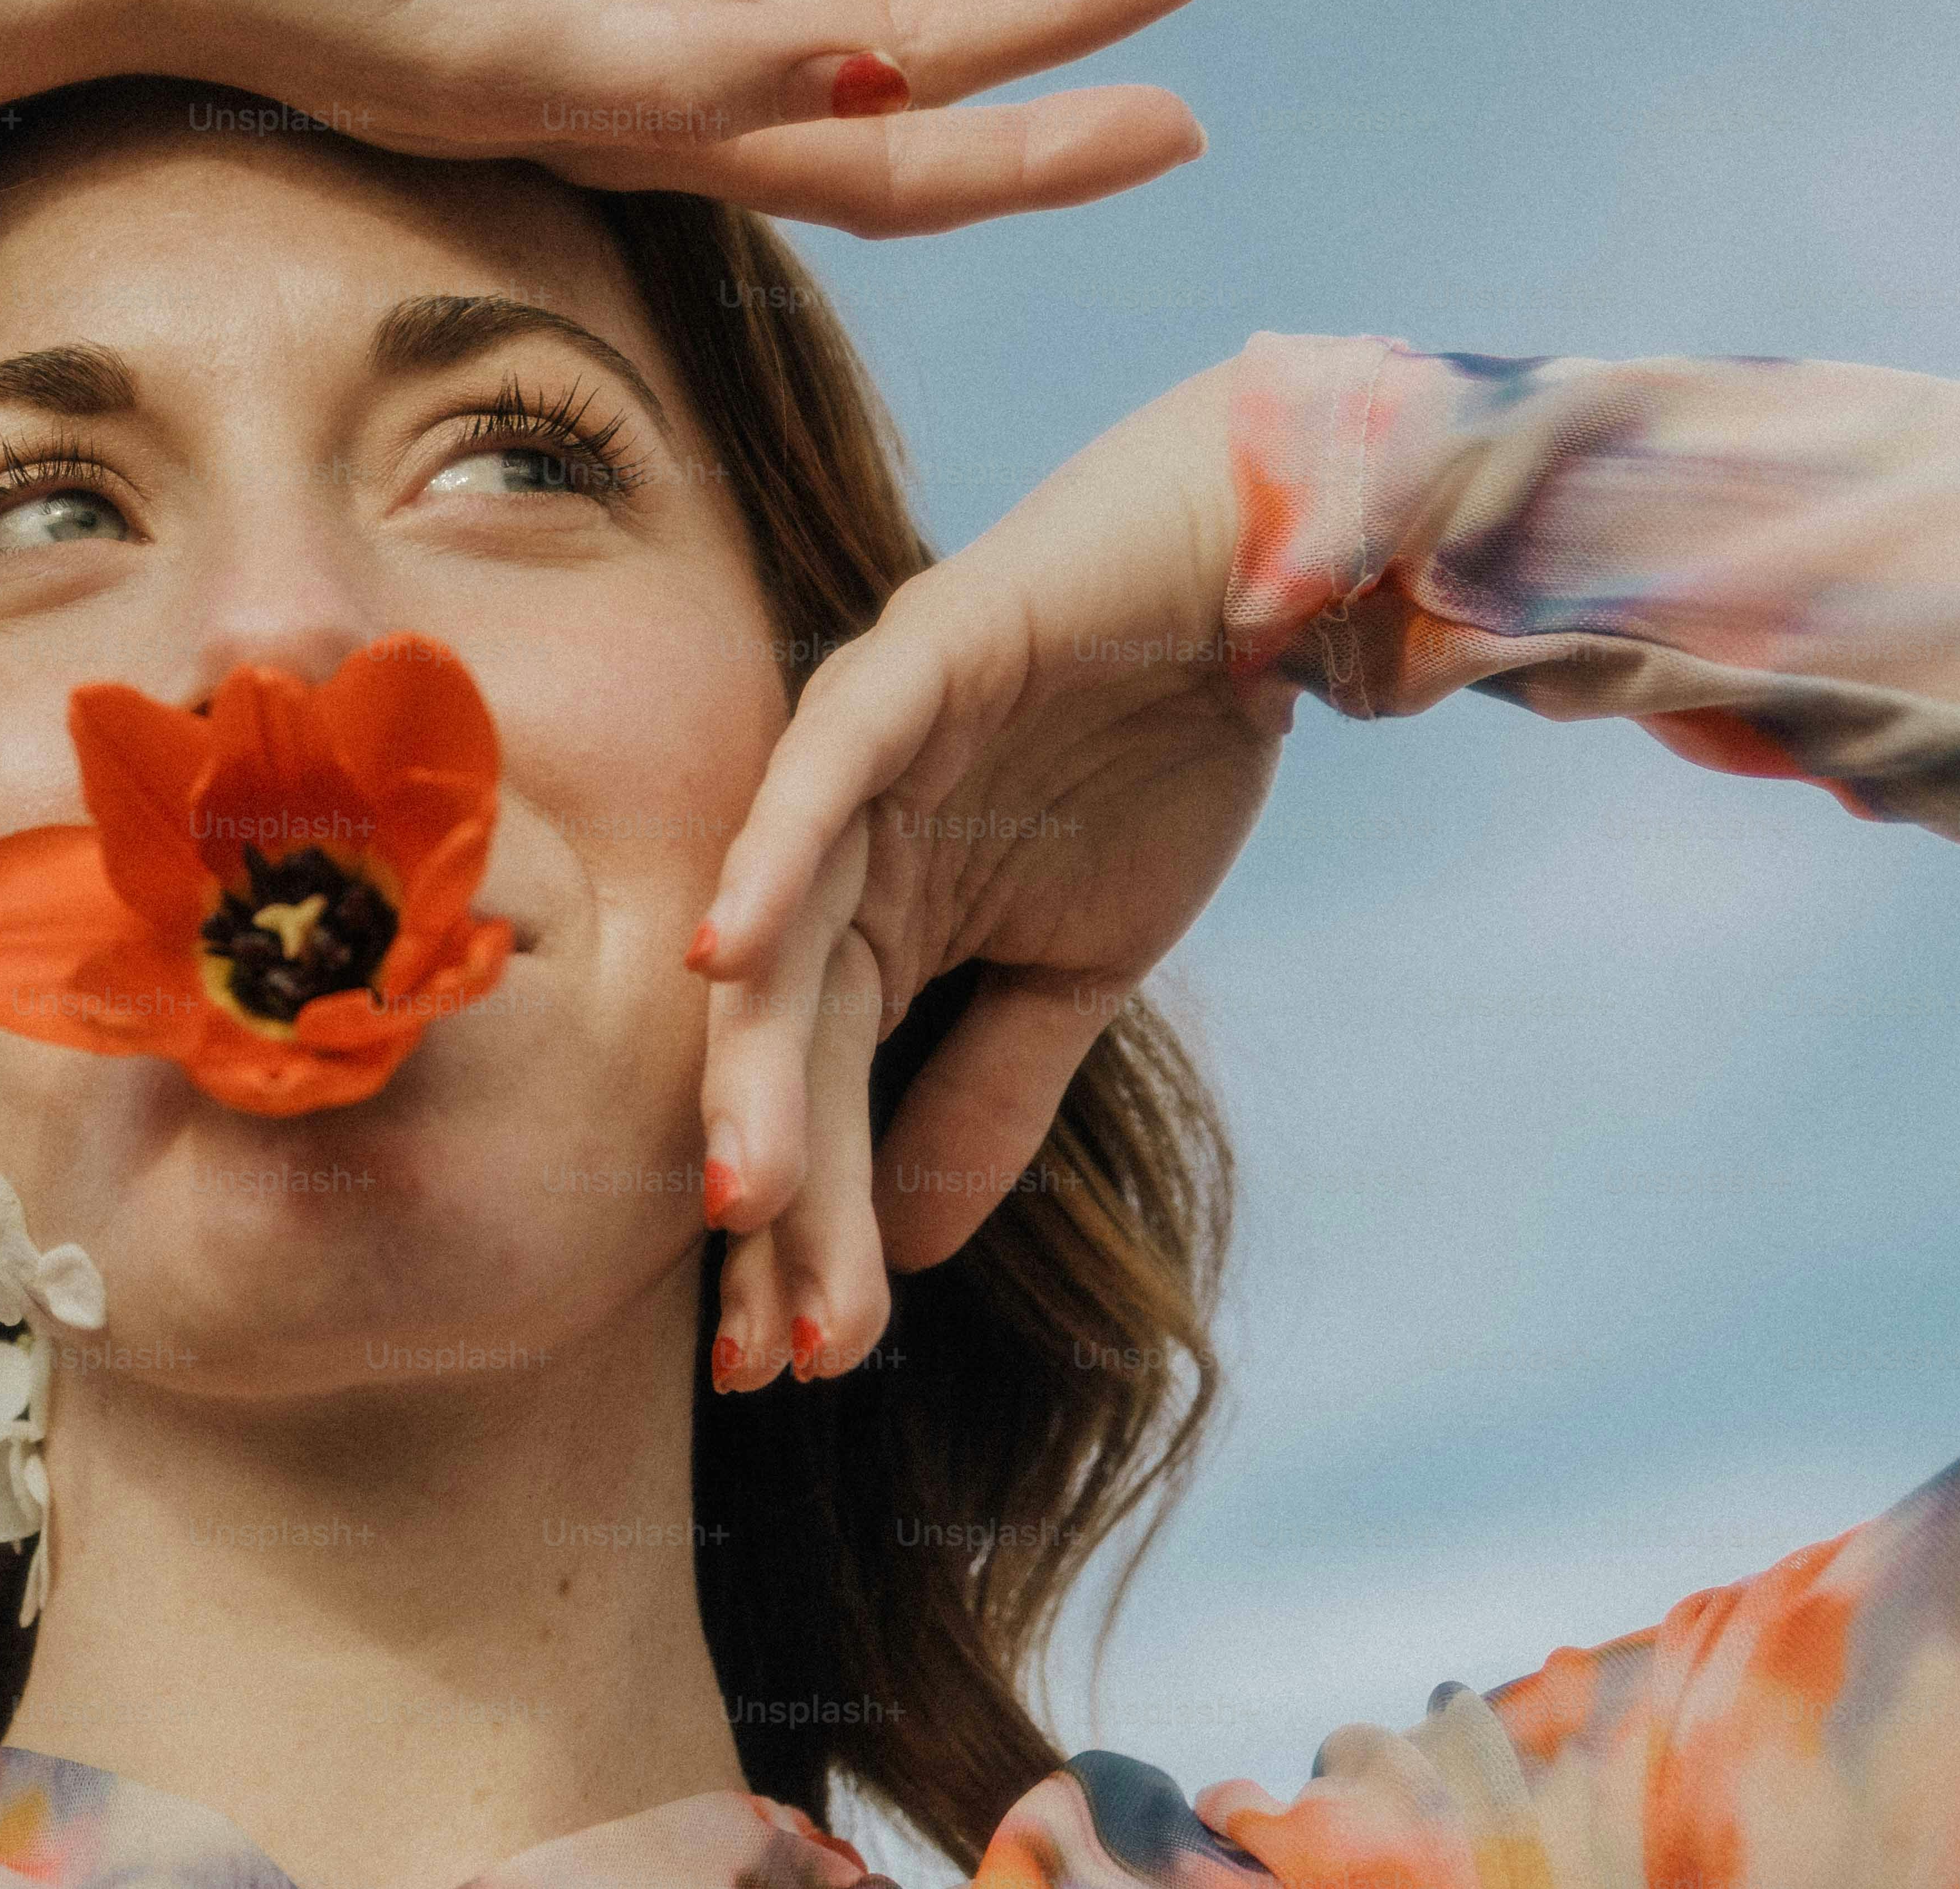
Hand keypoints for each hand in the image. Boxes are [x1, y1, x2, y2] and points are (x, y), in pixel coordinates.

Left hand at [684, 362, 1284, 1388]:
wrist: (1246, 593)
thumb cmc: (1154, 762)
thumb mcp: (1079, 972)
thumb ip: (985, 1093)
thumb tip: (902, 1248)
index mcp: (870, 926)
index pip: (821, 1103)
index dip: (806, 1233)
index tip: (791, 1366)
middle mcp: (832, 854)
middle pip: (779, 1048)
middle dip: (774, 1199)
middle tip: (757, 1345)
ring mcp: (852, 761)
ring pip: (781, 941)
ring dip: (753, 1074)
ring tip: (737, 1207)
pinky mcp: (899, 672)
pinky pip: (815, 780)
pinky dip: (765, 863)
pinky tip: (713, 957)